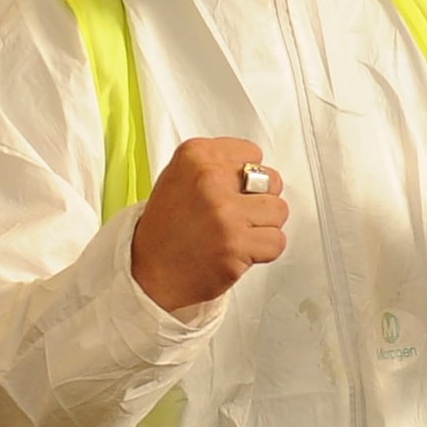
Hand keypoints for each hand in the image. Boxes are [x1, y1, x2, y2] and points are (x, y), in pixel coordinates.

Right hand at [132, 137, 288, 313]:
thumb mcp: (179, 178)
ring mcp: (224, 212)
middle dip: (259, 201)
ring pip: (279, 211)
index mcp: (195, 155)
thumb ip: (216, 166)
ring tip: (235, 235)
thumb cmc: (165, 229)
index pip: (253, 154)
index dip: (246, 178)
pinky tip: (237, 252)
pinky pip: (276, 241)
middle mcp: (209, 179)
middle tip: (233, 218)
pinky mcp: (236, 244)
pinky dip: (263, 251)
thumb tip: (256, 170)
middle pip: (272, 180)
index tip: (230, 193)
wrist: (147, 273)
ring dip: (263, 227)